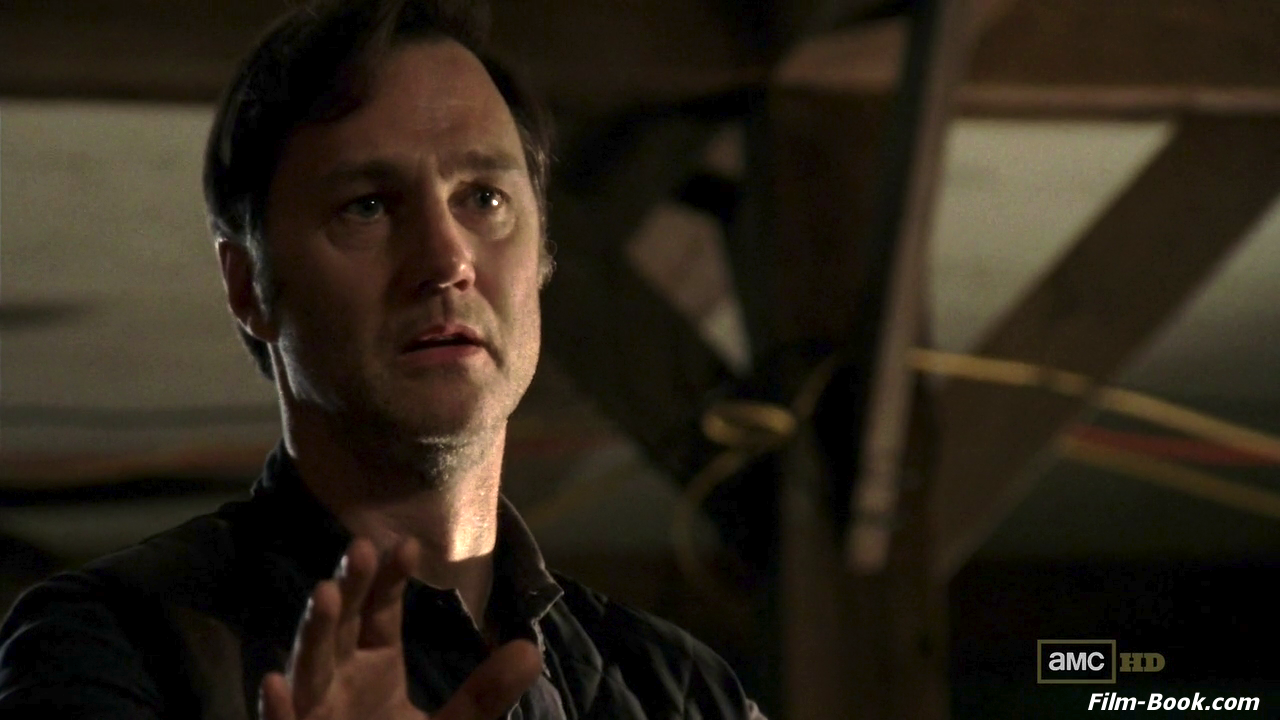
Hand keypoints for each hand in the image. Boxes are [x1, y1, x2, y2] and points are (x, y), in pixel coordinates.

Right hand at [259, 537, 543, 719]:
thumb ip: (485, 695)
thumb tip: (531, 651)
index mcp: (371, 668)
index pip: (379, 612)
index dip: (389, 578)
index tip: (407, 545)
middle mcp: (337, 682)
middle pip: (340, 626)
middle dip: (350, 588)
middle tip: (361, 548)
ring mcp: (313, 714)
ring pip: (308, 670)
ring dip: (312, 632)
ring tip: (323, 594)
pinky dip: (278, 709)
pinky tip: (273, 683)